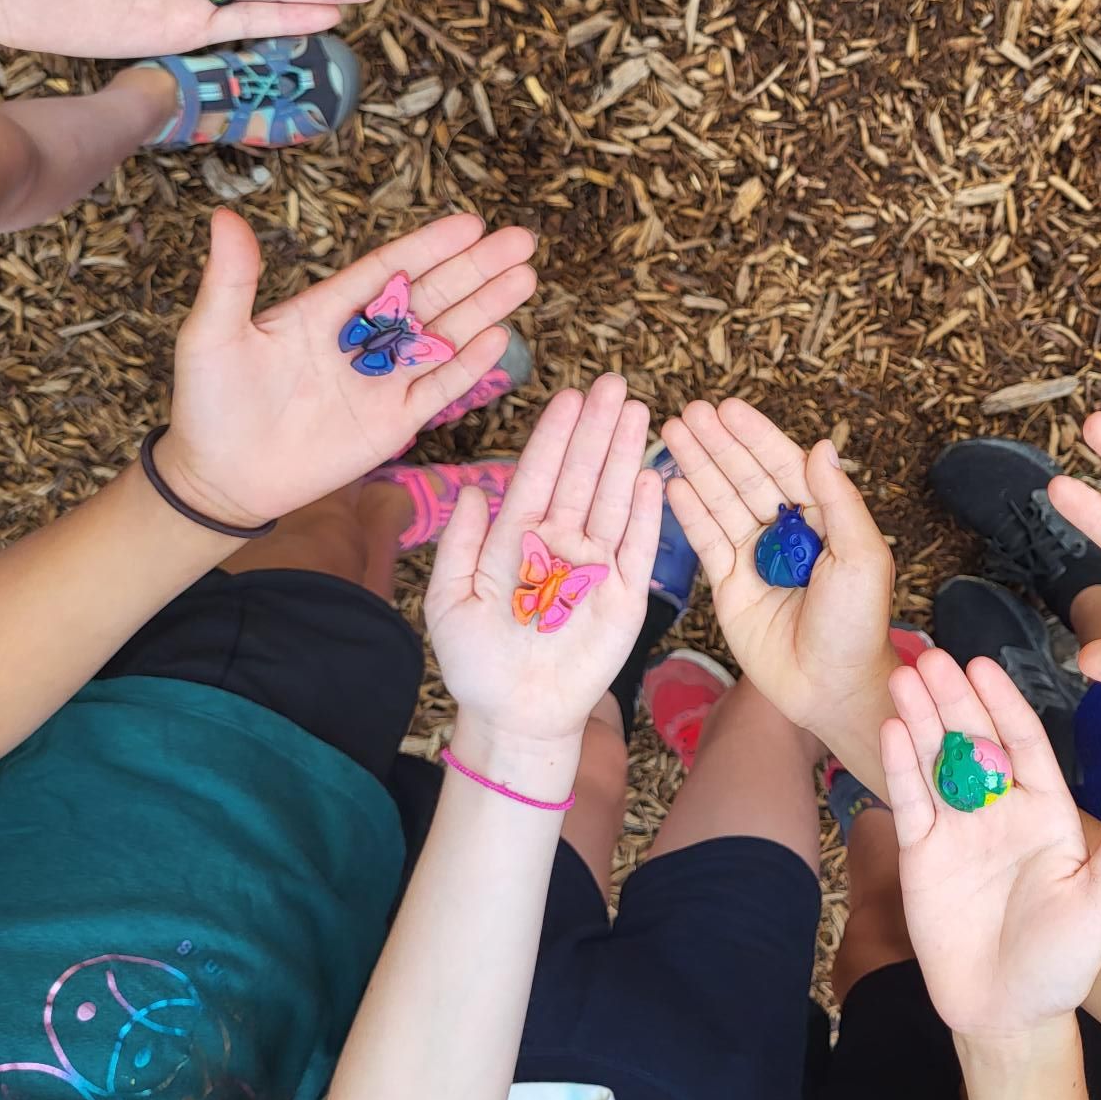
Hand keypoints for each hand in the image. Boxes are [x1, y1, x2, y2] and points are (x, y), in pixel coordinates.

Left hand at [160, 207, 535, 528]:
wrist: (220, 479)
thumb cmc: (209, 403)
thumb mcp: (213, 334)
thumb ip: (231, 279)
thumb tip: (224, 217)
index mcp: (325, 311)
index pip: (389, 269)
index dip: (430, 247)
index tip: (470, 224)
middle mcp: (361, 340)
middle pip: (431, 296)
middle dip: (477, 270)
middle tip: (521, 241)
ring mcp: (381, 382)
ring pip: (443, 337)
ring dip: (485, 309)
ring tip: (524, 278)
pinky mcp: (392, 423)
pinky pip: (437, 390)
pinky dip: (467, 366)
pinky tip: (498, 338)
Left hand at [426, 377, 661, 746]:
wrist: (514, 715)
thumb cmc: (476, 662)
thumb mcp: (449, 601)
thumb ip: (458, 545)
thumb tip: (469, 489)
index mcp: (516, 537)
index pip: (537, 475)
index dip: (553, 437)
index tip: (568, 398)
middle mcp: (559, 543)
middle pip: (581, 476)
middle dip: (596, 430)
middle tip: (613, 384)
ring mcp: (595, 566)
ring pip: (612, 500)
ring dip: (624, 456)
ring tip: (637, 413)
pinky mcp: (624, 595)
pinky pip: (637, 547)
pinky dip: (644, 512)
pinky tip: (651, 475)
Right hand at [658, 399, 897, 741]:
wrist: (831, 687)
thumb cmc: (857, 625)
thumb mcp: (862, 557)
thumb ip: (838, 501)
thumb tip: (820, 446)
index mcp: (823, 519)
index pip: (784, 467)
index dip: (755, 437)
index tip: (727, 408)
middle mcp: (786, 533)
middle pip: (746, 477)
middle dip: (717, 445)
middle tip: (688, 412)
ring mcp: (755, 557)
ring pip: (721, 502)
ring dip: (696, 467)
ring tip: (670, 433)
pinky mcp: (729, 585)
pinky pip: (706, 540)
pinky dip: (688, 511)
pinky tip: (670, 483)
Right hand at [880, 649, 1100, 1039]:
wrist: (1008, 1014)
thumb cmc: (1064, 962)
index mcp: (1048, 812)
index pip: (1025, 745)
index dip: (1004, 706)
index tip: (984, 667)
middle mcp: (1001, 810)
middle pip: (975, 742)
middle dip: (955, 700)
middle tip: (935, 657)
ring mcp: (958, 829)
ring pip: (937, 762)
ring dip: (920, 719)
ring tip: (903, 676)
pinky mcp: (923, 854)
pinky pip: (912, 801)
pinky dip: (900, 766)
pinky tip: (892, 729)